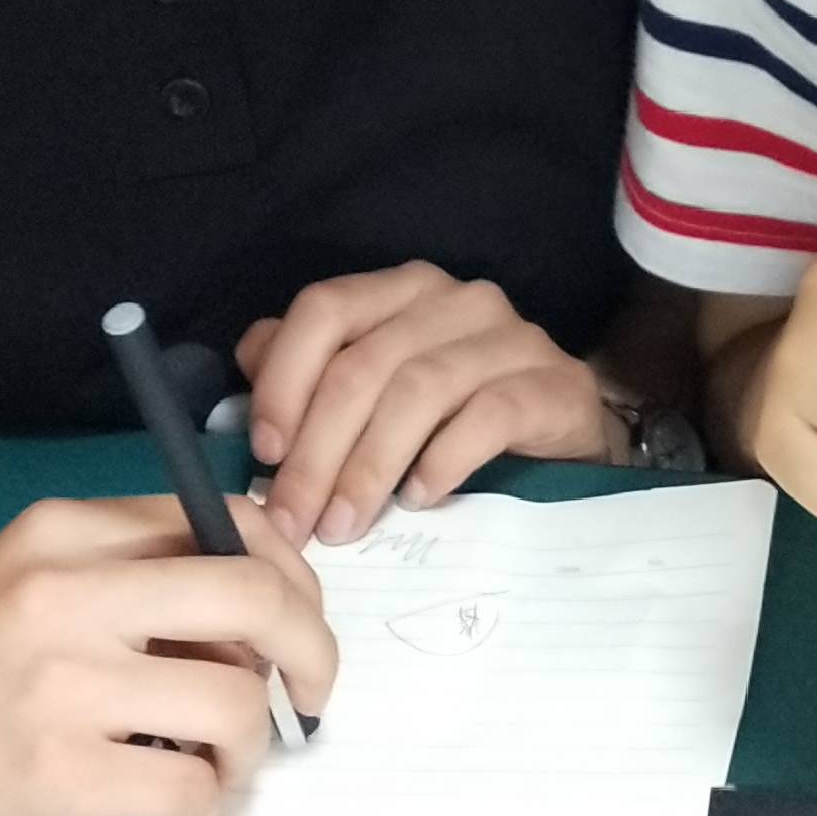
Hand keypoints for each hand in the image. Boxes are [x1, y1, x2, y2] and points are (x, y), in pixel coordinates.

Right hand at [0, 494, 337, 815]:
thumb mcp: (14, 594)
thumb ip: (120, 582)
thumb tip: (255, 613)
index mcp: (58, 533)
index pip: (227, 525)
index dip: (290, 578)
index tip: (294, 629)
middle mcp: (61, 592)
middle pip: (256, 595)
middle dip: (314, 652)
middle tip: (308, 699)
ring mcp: (54, 683)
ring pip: (235, 702)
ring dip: (251, 751)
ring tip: (215, 772)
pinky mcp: (47, 774)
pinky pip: (189, 787)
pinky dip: (206, 808)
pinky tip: (177, 810)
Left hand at [237, 263, 615, 545]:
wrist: (566, 442)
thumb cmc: (457, 418)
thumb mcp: (378, 391)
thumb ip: (313, 369)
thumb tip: (250, 364)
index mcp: (401, 291)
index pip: (325, 308)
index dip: (284, 379)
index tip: (263, 452)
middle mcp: (456, 299)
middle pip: (365, 364)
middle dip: (318, 450)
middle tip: (294, 519)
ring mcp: (512, 337)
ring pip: (419, 390)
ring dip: (369, 466)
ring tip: (345, 525)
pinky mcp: (555, 383)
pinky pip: (489, 414)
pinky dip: (444, 459)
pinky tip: (419, 499)